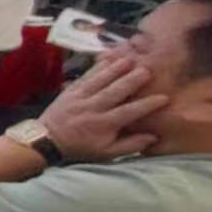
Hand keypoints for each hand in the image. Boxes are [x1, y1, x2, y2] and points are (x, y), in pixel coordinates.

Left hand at [37, 55, 166, 161]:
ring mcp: (80, 97)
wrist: (47, 139)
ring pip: (100, 80)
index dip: (147, 105)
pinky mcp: (71, 90)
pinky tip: (108, 58)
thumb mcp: (106, 153)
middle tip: (148, 70)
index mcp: (104, 124)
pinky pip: (86, 76)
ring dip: (116, 69)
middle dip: (132, 80)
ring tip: (130, 59)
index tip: (164, 97)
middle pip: (115, 92)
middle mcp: (93, 108)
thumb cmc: (81, 146)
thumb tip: (153, 137)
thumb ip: (130, 145)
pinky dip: (97, 67)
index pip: (129, 112)